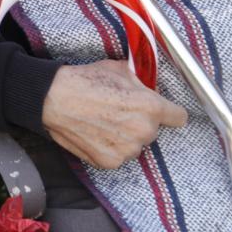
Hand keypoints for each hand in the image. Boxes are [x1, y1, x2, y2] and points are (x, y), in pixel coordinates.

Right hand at [42, 59, 186, 169]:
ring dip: (126, 137)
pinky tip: (95, 134)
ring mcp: (127, 150)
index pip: (179, 117)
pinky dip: (110, 147)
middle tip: (118, 112)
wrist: (52, 98)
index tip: (161, 112)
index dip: (169, 112)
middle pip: (153, 130)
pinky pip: (119, 155)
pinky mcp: (110, 162)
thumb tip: (148, 86)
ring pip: (136, 144)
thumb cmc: (84, 81)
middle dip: (141, 122)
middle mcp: (144, 131)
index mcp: (151, 107)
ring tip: (103, 123)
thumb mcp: (118, 69)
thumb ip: (140, 82)